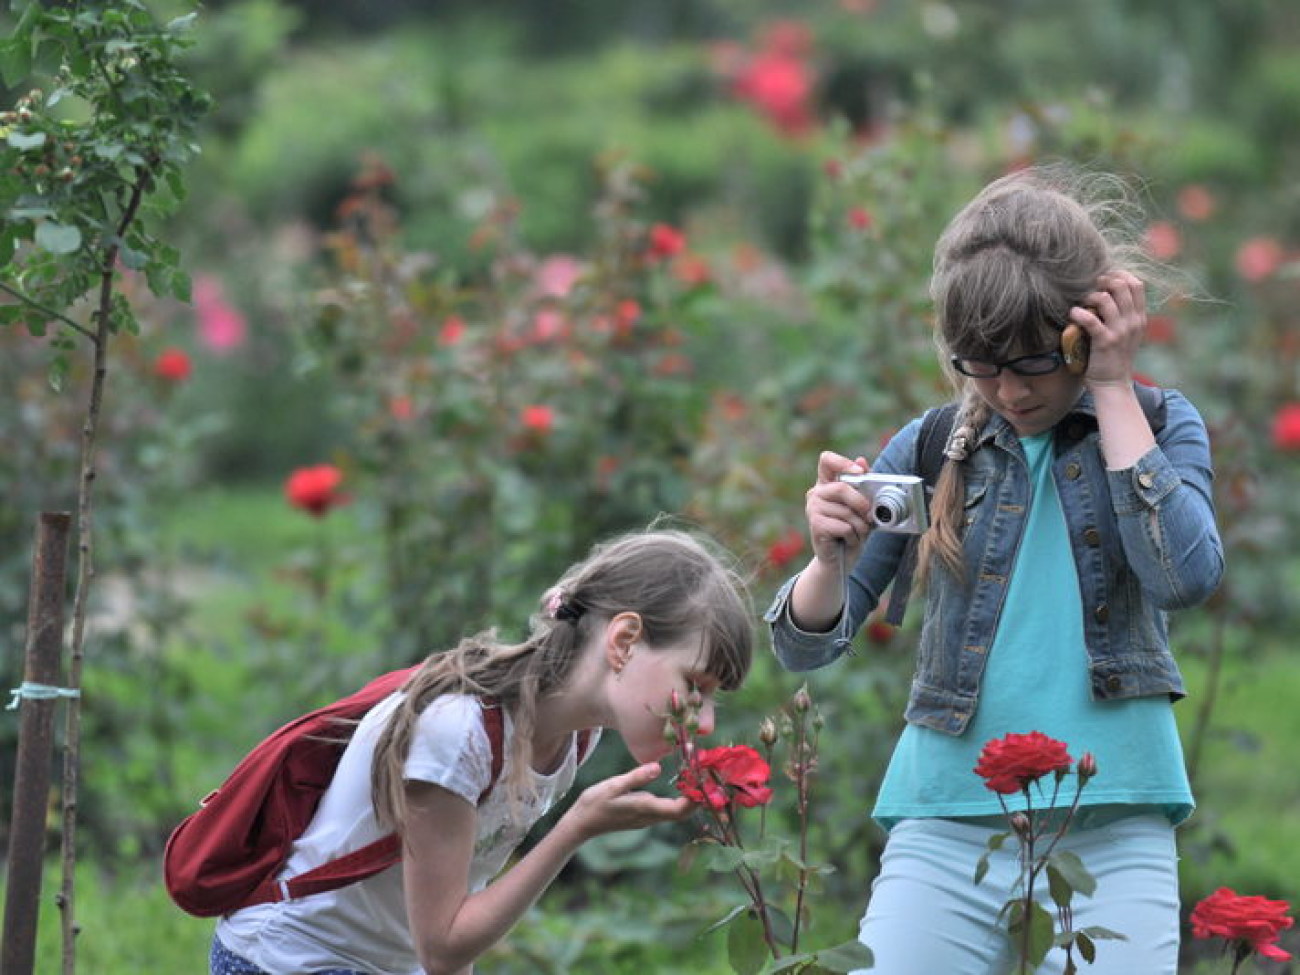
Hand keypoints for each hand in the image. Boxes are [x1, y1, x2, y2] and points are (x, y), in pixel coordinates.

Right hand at [565, 763, 693, 840]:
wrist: (582, 823)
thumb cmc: (595, 803)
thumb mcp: (613, 785)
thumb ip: (636, 777)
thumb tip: (658, 767)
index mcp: (646, 809)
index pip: (679, 809)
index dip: (695, 799)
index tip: (704, 780)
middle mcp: (650, 816)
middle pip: (683, 812)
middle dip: (699, 798)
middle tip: (709, 777)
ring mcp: (648, 817)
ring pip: (677, 811)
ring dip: (691, 797)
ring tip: (699, 776)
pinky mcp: (644, 814)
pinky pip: (668, 809)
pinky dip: (680, 797)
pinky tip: (683, 783)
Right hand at [805, 450, 873, 566]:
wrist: (840, 559)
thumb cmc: (851, 530)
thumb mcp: (862, 506)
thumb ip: (863, 484)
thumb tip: (862, 461)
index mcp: (827, 483)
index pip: (826, 460)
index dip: (842, 462)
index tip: (859, 472)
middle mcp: (816, 493)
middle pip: (841, 488)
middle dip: (861, 503)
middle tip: (869, 515)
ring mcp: (813, 508)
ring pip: (846, 511)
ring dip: (860, 526)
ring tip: (857, 533)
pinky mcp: (815, 525)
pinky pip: (844, 527)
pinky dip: (853, 536)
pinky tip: (848, 540)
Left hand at [1068, 270, 1145, 385]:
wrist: (1113, 384)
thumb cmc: (1114, 357)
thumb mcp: (1126, 334)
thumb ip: (1123, 315)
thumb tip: (1107, 294)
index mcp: (1139, 317)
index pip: (1136, 285)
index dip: (1119, 274)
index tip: (1104, 276)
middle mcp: (1133, 321)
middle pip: (1122, 286)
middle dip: (1103, 280)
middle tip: (1089, 285)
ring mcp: (1120, 331)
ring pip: (1106, 299)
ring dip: (1089, 296)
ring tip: (1080, 302)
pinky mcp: (1105, 341)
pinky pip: (1091, 320)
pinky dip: (1079, 313)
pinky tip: (1073, 313)